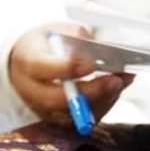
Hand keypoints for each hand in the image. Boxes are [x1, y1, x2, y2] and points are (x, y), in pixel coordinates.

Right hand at [8, 23, 133, 125]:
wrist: (27, 65)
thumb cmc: (46, 45)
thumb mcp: (58, 30)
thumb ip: (77, 38)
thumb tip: (102, 52)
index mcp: (26, 62)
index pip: (41, 68)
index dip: (67, 67)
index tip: (91, 63)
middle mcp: (30, 91)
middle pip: (56, 99)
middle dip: (89, 91)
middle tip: (115, 80)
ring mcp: (43, 109)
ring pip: (74, 113)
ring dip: (103, 98)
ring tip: (124, 80)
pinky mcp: (58, 120)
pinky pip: (81, 118)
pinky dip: (103, 103)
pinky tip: (117, 87)